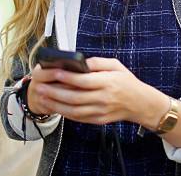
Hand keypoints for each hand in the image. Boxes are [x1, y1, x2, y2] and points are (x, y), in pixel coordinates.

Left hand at [35, 56, 165, 125]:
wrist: (139, 103)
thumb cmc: (127, 82)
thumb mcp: (116, 65)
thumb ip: (98, 62)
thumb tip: (81, 61)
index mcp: (108, 83)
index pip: (84, 81)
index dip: (68, 77)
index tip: (54, 72)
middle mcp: (103, 98)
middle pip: (75, 97)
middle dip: (55, 92)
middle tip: (41, 86)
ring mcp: (100, 111)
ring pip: (73, 110)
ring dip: (56, 104)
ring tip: (42, 97)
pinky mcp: (97, 120)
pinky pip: (78, 118)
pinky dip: (64, 113)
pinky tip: (54, 106)